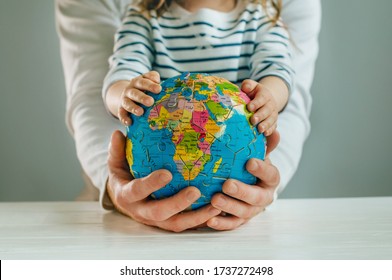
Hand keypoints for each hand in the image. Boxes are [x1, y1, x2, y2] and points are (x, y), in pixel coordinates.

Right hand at [106, 130, 221, 231]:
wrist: (124, 201)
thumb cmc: (123, 177)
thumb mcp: (116, 164)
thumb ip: (117, 150)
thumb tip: (117, 133)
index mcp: (127, 195)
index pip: (137, 190)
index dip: (151, 184)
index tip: (167, 173)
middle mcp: (141, 211)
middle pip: (159, 212)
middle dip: (178, 203)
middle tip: (195, 191)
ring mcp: (156, 221)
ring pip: (176, 224)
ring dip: (197, 217)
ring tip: (216, 205)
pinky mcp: (168, 224)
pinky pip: (186, 225)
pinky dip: (202, 221)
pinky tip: (218, 211)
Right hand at [118, 71, 161, 125]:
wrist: (129, 94)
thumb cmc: (144, 88)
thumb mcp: (148, 80)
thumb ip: (153, 78)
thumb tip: (158, 83)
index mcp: (137, 82)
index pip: (143, 82)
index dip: (150, 85)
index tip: (158, 89)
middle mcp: (129, 90)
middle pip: (135, 93)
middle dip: (142, 97)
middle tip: (150, 102)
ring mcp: (124, 100)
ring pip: (127, 103)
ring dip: (133, 108)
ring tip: (140, 112)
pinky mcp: (121, 109)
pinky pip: (121, 114)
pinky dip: (124, 118)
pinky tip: (129, 123)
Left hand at [208, 131, 280, 229]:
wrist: (249, 186)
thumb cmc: (250, 165)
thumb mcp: (258, 153)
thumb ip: (265, 144)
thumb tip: (272, 130)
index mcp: (271, 179)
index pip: (271, 175)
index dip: (261, 169)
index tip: (249, 162)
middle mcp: (264, 197)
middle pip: (257, 197)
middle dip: (242, 191)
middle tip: (227, 184)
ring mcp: (252, 211)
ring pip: (243, 212)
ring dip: (229, 207)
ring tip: (214, 199)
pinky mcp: (240, 220)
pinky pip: (231, 224)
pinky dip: (221, 223)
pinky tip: (209, 220)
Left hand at [241, 79, 278, 135]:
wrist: (265, 99)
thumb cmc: (253, 93)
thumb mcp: (251, 86)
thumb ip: (248, 85)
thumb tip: (245, 88)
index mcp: (265, 94)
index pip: (261, 98)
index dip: (256, 103)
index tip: (249, 107)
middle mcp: (271, 104)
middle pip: (267, 110)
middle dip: (260, 115)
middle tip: (253, 120)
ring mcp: (273, 113)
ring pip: (271, 119)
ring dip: (266, 124)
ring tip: (260, 129)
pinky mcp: (274, 121)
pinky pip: (273, 126)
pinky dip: (270, 130)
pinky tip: (265, 134)